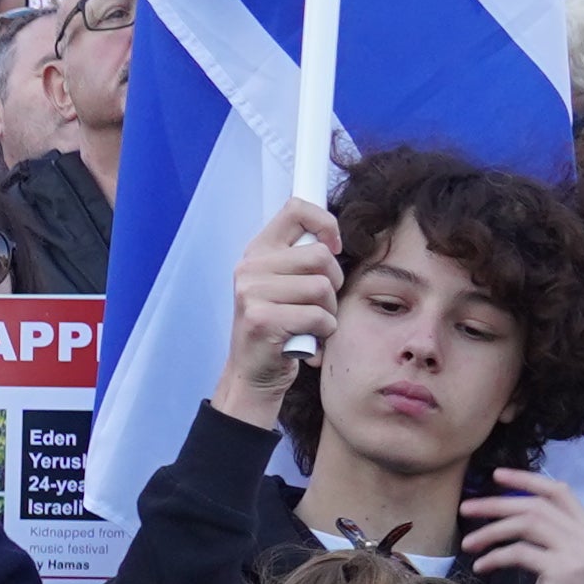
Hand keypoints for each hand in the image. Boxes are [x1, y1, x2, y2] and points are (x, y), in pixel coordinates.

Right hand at [219, 199, 343, 424]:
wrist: (253, 374)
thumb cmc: (279, 327)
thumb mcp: (283, 284)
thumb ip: (300, 259)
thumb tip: (332, 239)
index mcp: (257, 251)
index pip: (296, 209)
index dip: (325, 223)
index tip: (333, 247)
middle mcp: (250, 267)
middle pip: (319, 255)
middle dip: (333, 282)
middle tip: (320, 303)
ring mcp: (251, 293)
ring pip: (322, 287)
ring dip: (329, 311)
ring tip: (312, 324)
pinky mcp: (262, 320)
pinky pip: (318, 316)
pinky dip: (323, 332)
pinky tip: (307, 339)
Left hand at [463, 467, 583, 583]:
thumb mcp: (556, 566)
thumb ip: (545, 539)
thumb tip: (506, 513)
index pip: (560, 492)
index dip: (526, 480)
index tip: (495, 476)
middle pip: (537, 505)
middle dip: (496, 504)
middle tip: (466, 508)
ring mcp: (580, 554)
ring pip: (527, 524)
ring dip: (491, 530)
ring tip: (468, 543)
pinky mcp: (564, 571)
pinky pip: (519, 552)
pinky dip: (495, 556)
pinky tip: (481, 566)